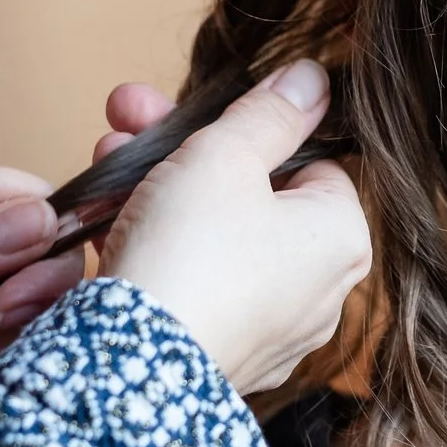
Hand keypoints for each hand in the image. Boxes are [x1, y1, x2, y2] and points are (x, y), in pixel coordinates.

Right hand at [101, 61, 369, 391]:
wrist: (131, 366)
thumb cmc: (191, 254)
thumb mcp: (227, 155)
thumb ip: (270, 112)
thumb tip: (313, 80)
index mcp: (341, 239)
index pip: (311, 163)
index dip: (251, 132)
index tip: (199, 115)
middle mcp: (319, 292)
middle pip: (252, 195)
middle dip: (184, 151)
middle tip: (131, 119)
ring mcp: (268, 330)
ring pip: (214, 237)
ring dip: (158, 190)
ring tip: (106, 158)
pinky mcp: (218, 353)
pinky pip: (193, 284)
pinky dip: (155, 249)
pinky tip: (105, 223)